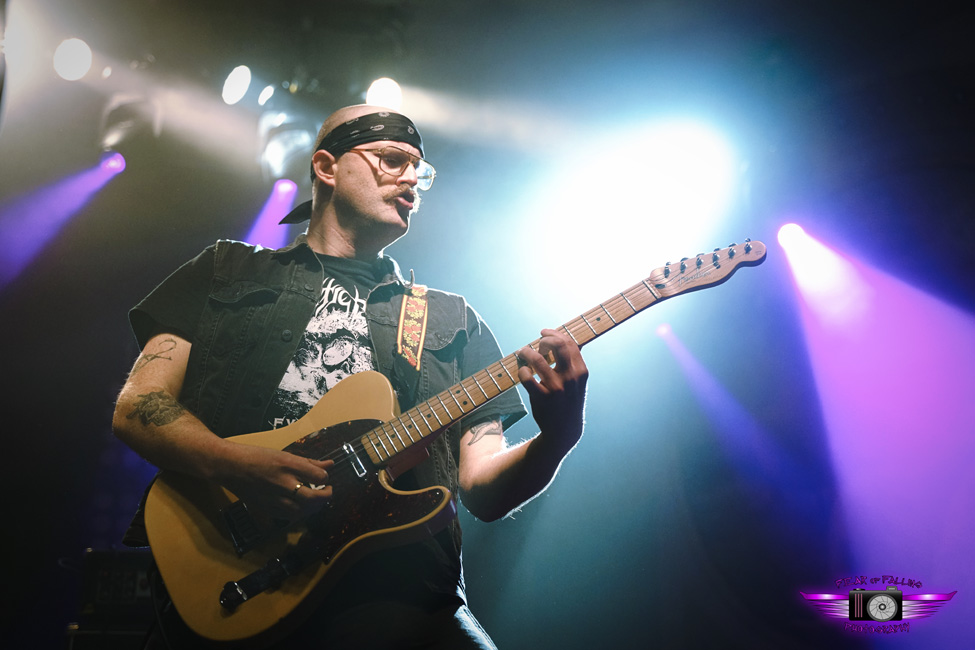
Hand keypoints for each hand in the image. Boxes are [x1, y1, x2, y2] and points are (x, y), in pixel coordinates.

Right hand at [215, 444, 333, 523]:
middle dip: (326, 496)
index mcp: (288, 465)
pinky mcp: (266, 509)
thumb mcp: (285, 454)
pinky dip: (299, 512)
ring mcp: (274, 498)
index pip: (319, 476)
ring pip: (303, 511)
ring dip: (313, 507)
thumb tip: (330, 465)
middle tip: (327, 491)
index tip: (323, 476)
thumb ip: (309, 462)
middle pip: (314, 498)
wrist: (230, 466)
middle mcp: (283, 483)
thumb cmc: (257, 457)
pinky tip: (300, 505)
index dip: (325, 477)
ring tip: (314, 498)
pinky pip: (289, 517)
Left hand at [517, 328, 588, 454]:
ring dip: (526, 352)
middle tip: (536, 344)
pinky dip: (522, 371)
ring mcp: (557, 388)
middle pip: (557, 345)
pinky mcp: (542, 398)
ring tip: (522, 353)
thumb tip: (565, 340)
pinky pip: (527, 377)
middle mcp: (571, 378)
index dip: (554, 333)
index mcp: (581, 371)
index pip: (569, 343)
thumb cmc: (569, 401)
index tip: (544, 332)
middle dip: (543, 340)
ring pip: (537, 359)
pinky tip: (523, 372)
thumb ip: (573, 362)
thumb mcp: (578, 382)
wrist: (565, 430)